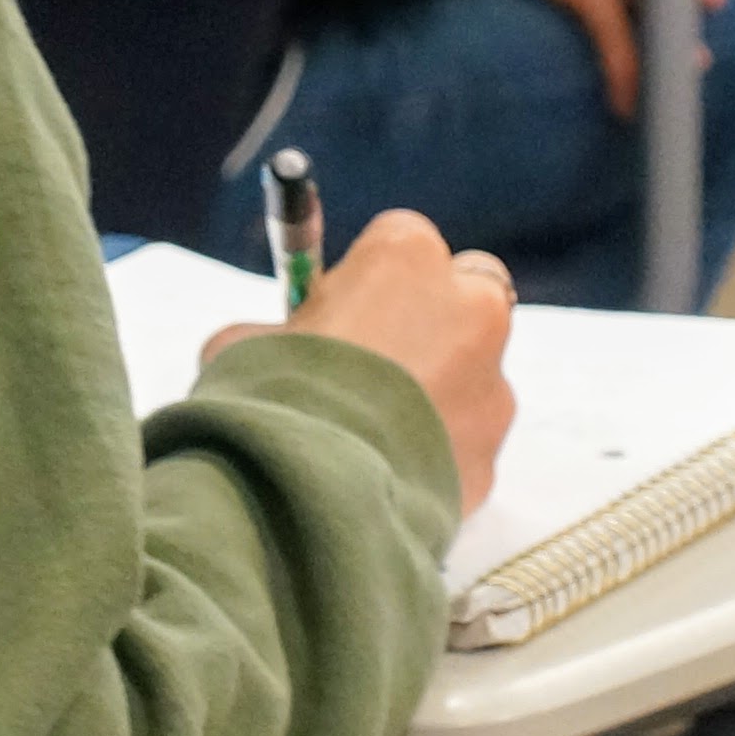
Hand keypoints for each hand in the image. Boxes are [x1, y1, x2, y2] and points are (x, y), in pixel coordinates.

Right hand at [204, 205, 517, 516]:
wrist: (310, 494)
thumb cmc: (270, 400)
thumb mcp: (243, 346)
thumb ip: (272, 333)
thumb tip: (261, 348)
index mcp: (407, 256)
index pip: (401, 241)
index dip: (367, 281)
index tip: (339, 313)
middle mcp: (469, 306)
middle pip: (468, 293)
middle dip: (435, 318)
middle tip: (380, 360)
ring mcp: (491, 385)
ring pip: (475, 375)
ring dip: (440, 392)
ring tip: (372, 434)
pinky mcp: (491, 454)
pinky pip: (465, 445)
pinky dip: (437, 455)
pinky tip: (385, 476)